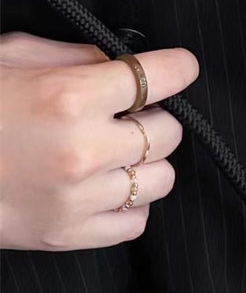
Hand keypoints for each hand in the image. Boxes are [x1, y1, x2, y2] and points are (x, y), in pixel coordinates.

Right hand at [0, 32, 198, 250]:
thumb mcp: (12, 58)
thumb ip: (75, 57)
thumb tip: (121, 62)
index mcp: (67, 97)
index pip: (156, 77)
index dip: (178, 69)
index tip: (182, 68)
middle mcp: (81, 149)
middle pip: (168, 132)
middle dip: (155, 118)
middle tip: (129, 115)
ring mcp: (78, 197)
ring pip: (161, 178)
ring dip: (146, 163)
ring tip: (115, 154)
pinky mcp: (68, 235)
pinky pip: (136, 222)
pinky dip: (129, 204)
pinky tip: (103, 188)